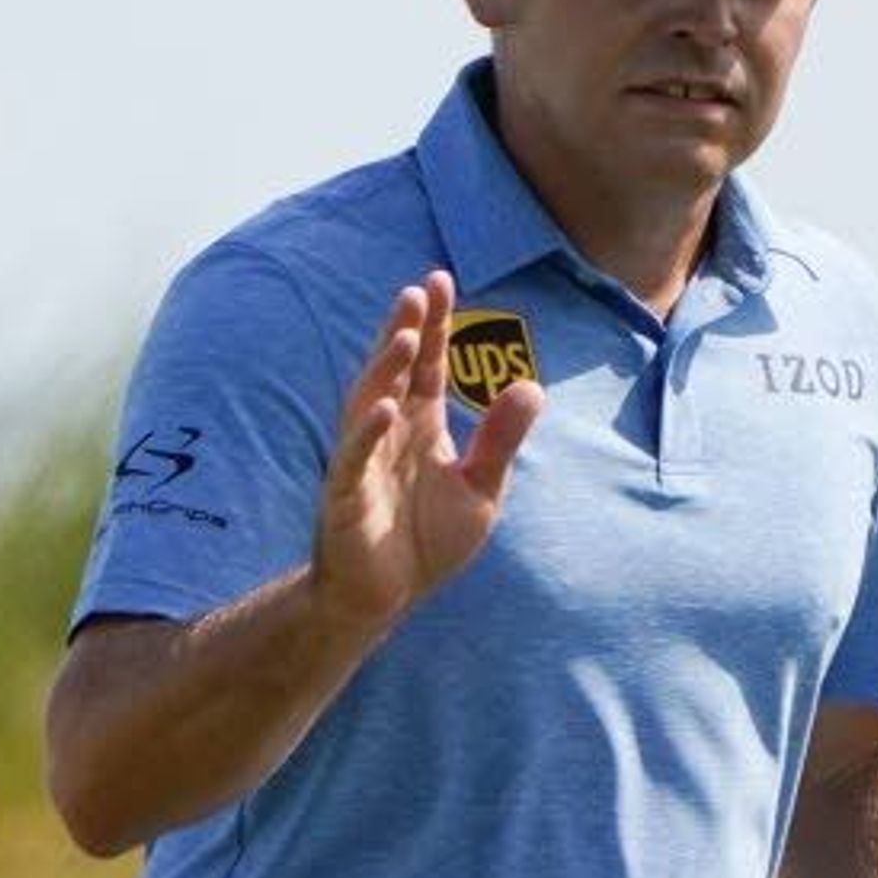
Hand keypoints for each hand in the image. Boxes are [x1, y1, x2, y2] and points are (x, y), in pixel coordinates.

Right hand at [311, 269, 544, 634]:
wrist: (385, 597)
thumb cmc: (427, 541)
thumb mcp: (480, 489)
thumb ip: (500, 439)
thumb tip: (531, 384)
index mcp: (420, 423)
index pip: (428, 364)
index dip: (434, 325)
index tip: (440, 280)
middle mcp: (388, 431)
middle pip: (396, 371)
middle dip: (405, 330)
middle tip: (419, 290)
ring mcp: (362, 459)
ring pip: (369, 402)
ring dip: (383, 369)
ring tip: (402, 334)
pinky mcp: (345, 494)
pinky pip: (353, 458)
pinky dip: (366, 433)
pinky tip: (384, 409)